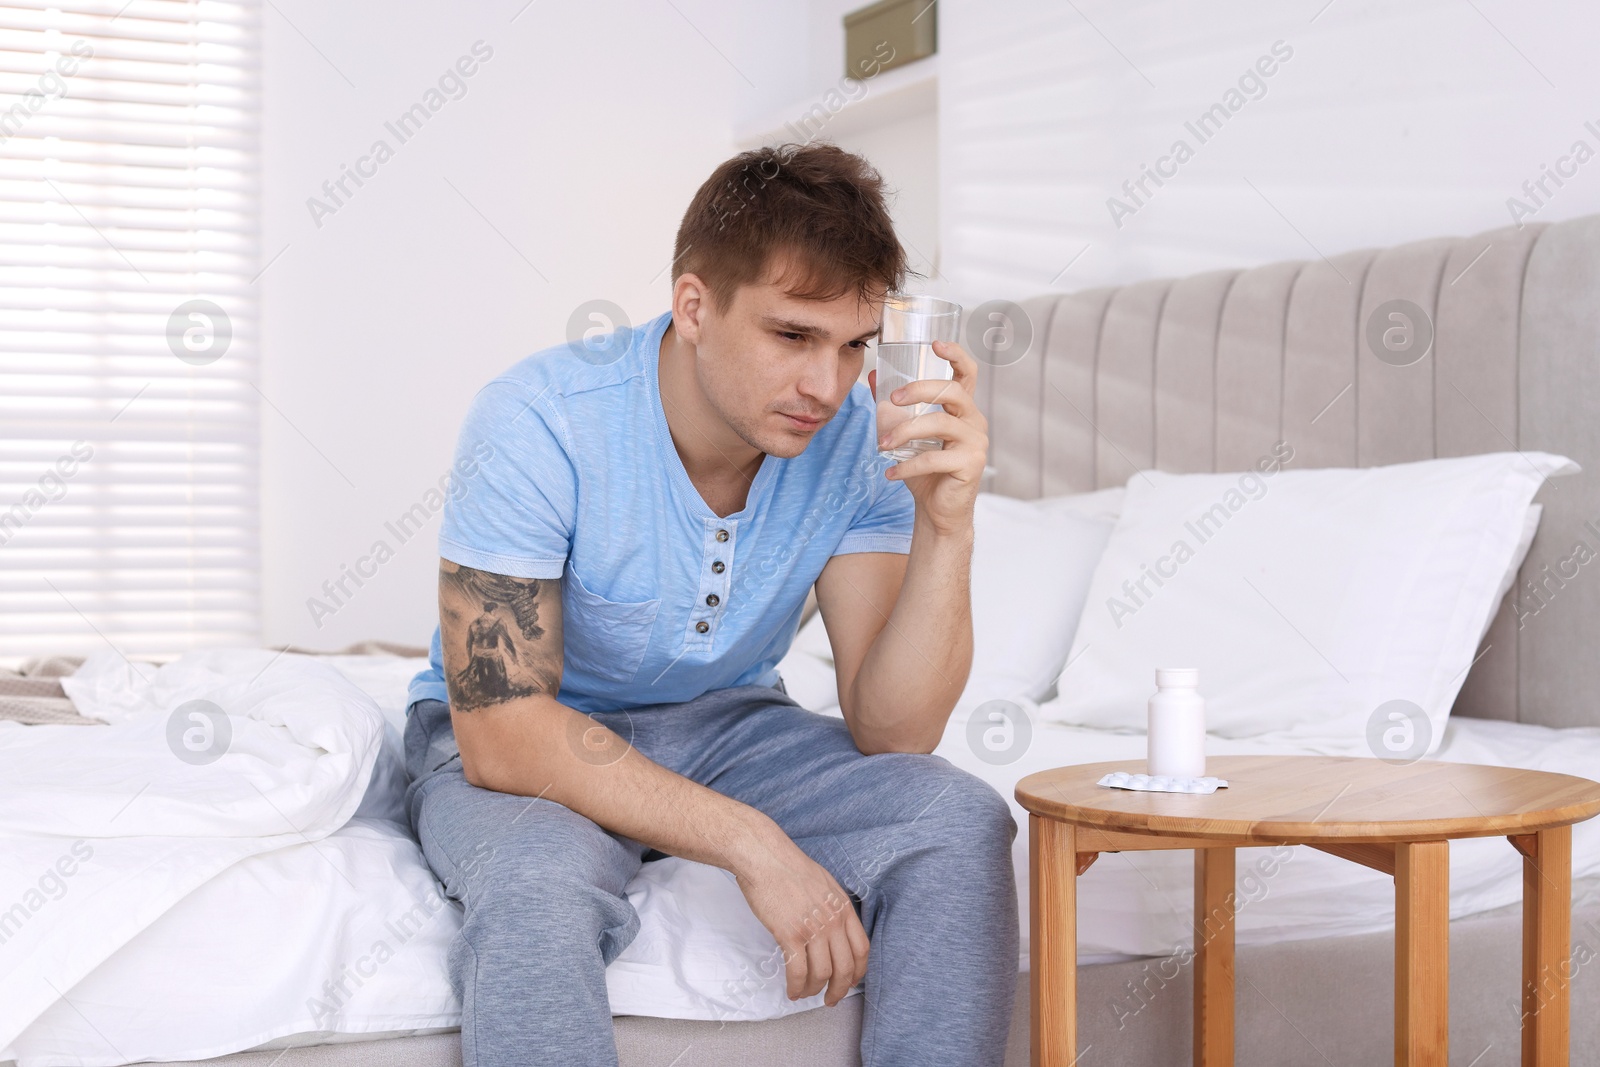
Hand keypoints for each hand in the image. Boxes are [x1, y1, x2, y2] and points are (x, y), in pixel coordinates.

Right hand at [731, 833, 869, 1006]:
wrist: (764, 857)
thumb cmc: (789, 867)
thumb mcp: (824, 883)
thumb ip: (833, 907)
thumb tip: (833, 928)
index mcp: (843, 907)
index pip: (862, 949)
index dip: (858, 972)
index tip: (850, 982)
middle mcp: (833, 920)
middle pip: (845, 968)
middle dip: (839, 990)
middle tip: (830, 1000)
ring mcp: (813, 928)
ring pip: (822, 974)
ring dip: (814, 991)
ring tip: (805, 994)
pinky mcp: (790, 934)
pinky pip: (798, 971)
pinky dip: (796, 987)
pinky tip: (792, 990)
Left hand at [869, 339, 987, 535]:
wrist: (938, 510)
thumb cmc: (926, 470)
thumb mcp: (907, 434)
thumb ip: (894, 407)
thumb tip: (872, 376)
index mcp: (962, 409)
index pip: (967, 373)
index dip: (955, 355)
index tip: (935, 344)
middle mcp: (974, 421)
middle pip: (952, 391)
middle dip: (919, 390)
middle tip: (892, 400)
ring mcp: (976, 443)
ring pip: (940, 423)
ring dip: (905, 432)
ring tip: (881, 445)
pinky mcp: (971, 465)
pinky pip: (935, 458)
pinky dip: (908, 466)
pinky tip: (890, 474)